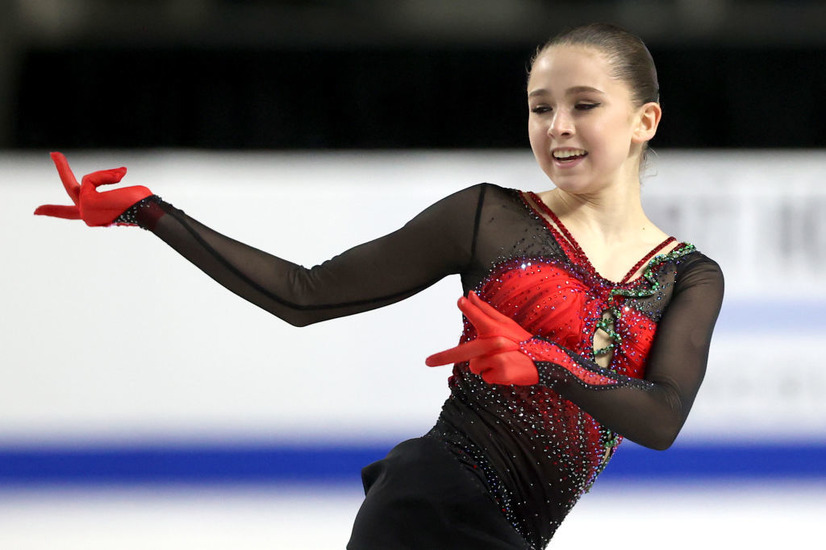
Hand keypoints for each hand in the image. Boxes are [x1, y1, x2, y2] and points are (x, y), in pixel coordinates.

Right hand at [34, 152, 152, 226]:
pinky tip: (118, 179)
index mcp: (94, 216)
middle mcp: (87, 216)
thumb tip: (118, 175)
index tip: (36, 212)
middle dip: (62, 169)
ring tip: (122, 175)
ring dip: (105, 175)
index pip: (69, 214)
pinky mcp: (86, 202)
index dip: (53, 211)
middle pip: (71, 189)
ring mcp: (85, 210)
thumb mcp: (121, 193)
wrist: (147, 211)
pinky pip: (90, 180)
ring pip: (87, 181)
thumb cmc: (141, 205)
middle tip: (54, 153)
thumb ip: (110, 188)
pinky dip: (103, 176)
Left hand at [426, 291, 538, 384]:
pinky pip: (485, 377)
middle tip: (427, 362)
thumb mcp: (506, 323)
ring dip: (484, 367)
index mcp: (495, 328)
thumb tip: (468, 294)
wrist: (544, 363)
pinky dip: (493, 377)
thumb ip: (484, 310)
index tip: (461, 301)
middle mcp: (496, 342)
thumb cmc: (521, 341)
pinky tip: (506, 371)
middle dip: (443, 357)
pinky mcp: (501, 373)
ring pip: (475, 367)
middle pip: (463, 352)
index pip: (480, 317)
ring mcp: (498, 358)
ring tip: (501, 361)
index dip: (470, 309)